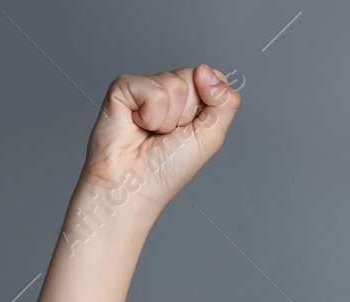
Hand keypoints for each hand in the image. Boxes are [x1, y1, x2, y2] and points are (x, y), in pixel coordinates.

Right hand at [77, 63, 240, 214]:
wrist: (134, 183)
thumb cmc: (168, 167)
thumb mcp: (211, 137)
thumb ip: (225, 102)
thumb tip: (207, 70)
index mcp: (192, 101)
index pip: (212, 78)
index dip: (209, 100)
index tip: (194, 126)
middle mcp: (169, 90)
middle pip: (193, 76)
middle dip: (187, 112)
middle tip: (170, 133)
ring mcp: (146, 87)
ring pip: (174, 84)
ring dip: (168, 119)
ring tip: (152, 133)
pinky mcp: (124, 87)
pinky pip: (151, 90)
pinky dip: (150, 115)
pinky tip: (137, 125)